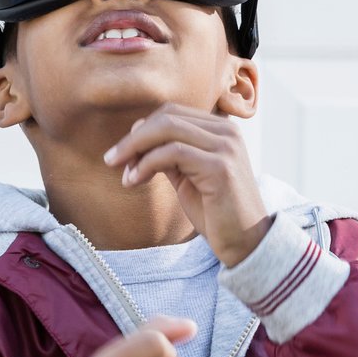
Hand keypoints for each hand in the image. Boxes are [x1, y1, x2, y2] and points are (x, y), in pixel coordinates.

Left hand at [103, 104, 270, 264]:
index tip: (122, 155)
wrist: (246, 243)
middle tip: (111, 159)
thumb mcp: (187, 177)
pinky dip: (147, 163)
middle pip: (167, 116)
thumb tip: (136, 134)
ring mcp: (226, 147)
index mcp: (220, 130)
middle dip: (133, 137)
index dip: (142, 130)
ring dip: (135, 148)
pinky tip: (134, 180)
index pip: (172, 113)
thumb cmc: (216, 213)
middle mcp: (227, 131)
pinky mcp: (220, 166)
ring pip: (167, 128)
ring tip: (123, 173)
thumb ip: (168, 155)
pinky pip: (173, 152)